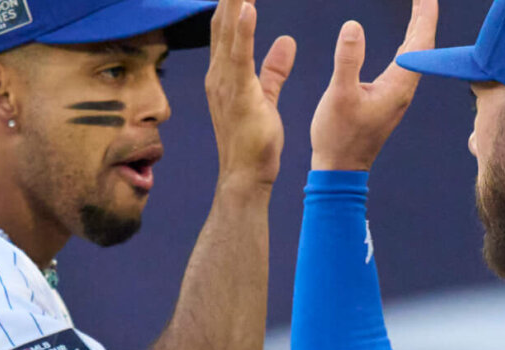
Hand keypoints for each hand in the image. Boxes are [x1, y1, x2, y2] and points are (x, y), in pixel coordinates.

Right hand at [204, 0, 296, 187]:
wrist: (246, 176)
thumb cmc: (256, 141)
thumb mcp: (267, 96)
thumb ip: (274, 68)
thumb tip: (286, 42)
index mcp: (225, 73)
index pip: (227, 25)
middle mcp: (218, 74)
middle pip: (221, 20)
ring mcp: (224, 84)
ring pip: (227, 31)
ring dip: (233, 1)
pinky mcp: (238, 95)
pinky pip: (240, 57)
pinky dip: (242, 30)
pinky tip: (247, 7)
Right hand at [310, 0, 437, 170]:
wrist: (340, 169)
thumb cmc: (339, 136)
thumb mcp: (340, 95)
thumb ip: (348, 60)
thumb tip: (354, 26)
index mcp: (398, 85)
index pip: (420, 42)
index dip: (425, 15)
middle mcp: (403, 88)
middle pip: (421, 45)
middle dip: (423, 16)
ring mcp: (397, 94)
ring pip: (414, 55)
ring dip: (416, 29)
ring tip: (418, 8)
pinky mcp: (388, 99)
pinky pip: (403, 64)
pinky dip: (406, 45)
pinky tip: (404, 40)